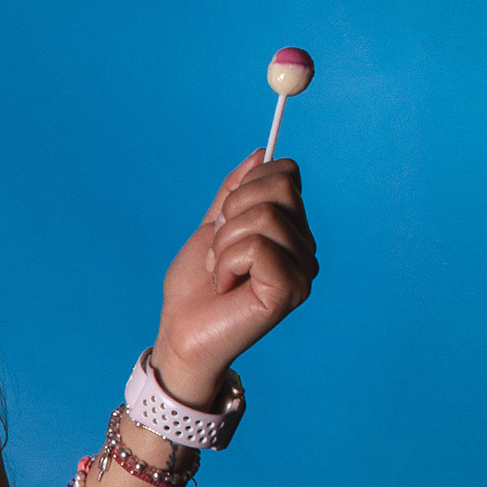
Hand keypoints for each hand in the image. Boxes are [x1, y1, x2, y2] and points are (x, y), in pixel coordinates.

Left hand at [152, 152, 318, 408]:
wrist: (181, 333)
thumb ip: (235, 191)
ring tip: (220, 273)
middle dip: (232, 214)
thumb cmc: (196, 289)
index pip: (285, 174)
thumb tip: (262, 152)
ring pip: (264, 217)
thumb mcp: (212, 227)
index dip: (245, 189)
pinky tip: (226, 287)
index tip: (223, 224)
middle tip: (219, 251)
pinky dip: (227, 262)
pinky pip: (258, 247)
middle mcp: (305, 250)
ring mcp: (302, 271)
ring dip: (225, 244)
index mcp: (291, 231)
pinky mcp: (289, 290)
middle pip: (279, 188)